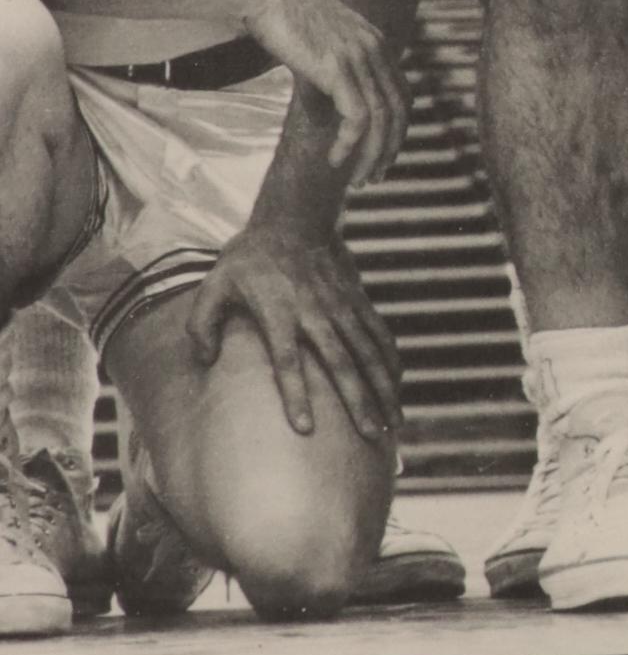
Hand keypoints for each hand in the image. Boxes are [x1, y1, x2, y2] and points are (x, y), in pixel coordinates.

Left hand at [188, 223, 399, 443]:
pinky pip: (378, 333)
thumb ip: (202, 324)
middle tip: (370, 436)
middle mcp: (314, 314)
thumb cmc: (248, 259)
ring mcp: (340, 307)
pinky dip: (390, 359)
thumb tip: (205, 362)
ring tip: (393, 421)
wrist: (294, 218)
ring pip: (367, 352)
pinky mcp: (357, 300)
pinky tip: (398, 384)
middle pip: (340, 363)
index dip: (296, 395)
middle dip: (357, 401)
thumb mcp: (213, 285)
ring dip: (382, 387)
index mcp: (278, 314)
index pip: (287, 361)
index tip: (306, 428)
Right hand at [223, 0, 407, 185]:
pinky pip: (358, 117)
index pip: (402, 95)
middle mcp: (375, 49)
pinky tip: (336, 158)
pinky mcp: (337, 68)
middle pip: (399, 110)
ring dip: (372, 155)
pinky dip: (351, 144)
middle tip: (373, 177)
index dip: (396, 129)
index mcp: (375, 43)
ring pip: (382, 119)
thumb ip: (332, 74)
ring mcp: (359, 57)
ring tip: (357, 179)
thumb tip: (330, 112)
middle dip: (390, 149)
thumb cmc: (283, 18)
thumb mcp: (319, 46)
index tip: (381, 155)